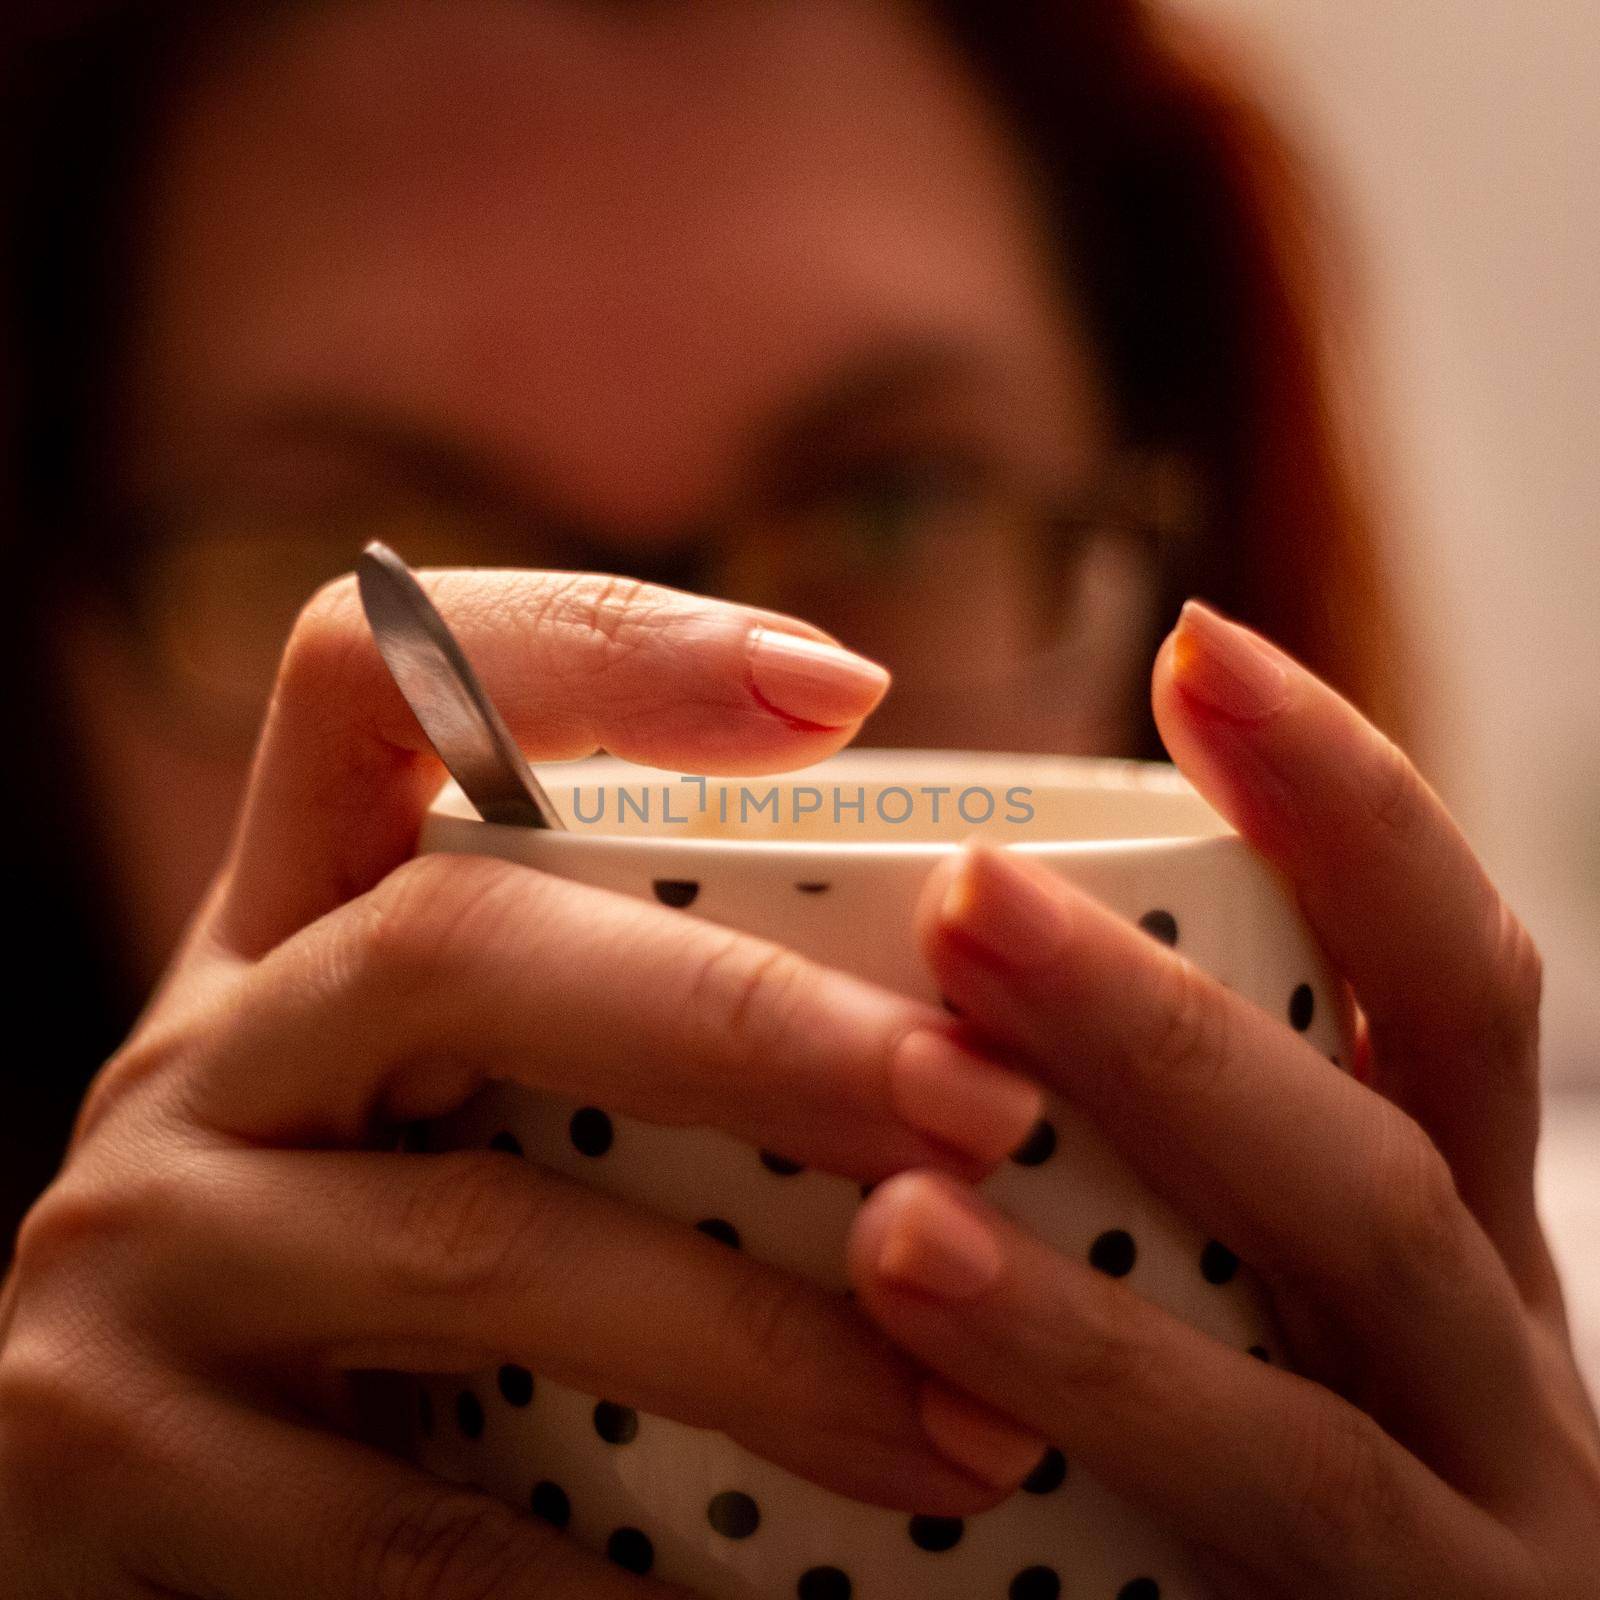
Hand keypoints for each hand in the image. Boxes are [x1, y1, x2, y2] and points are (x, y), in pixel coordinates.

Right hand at [0, 571, 1050, 1598]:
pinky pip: (409, 1533)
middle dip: (749, 1026)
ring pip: (478, 1247)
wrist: (106, 1530)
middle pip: (461, 947)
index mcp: (296, 923)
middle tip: (985, 1111)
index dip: (594, 646)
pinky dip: (612, 1587)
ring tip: (969, 1428)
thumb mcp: (466, 1115)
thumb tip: (977, 1023)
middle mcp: (201, 1051)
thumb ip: (630, 1043)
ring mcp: (136, 1255)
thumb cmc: (378, 1288)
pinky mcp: (101, 1467)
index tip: (841, 688)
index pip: (376, 676)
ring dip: (757, 1342)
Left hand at [846, 600, 1599, 1597]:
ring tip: (898, 1220)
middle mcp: (1488, 1355)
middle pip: (1383, 1148)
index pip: (1436, 971)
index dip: (1342, 799)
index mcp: (1447, 1223)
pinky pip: (1269, 1544)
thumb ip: (1161, 1138)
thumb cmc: (1260, 1470)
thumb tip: (938, 933)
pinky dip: (1098, 1447)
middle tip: (968, 900)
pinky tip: (924, 1407)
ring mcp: (1477, 1535)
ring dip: (1101, 1289)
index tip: (1197, 648)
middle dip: (1166, 1023)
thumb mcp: (1248, 1277)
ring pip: (1321, 1377)